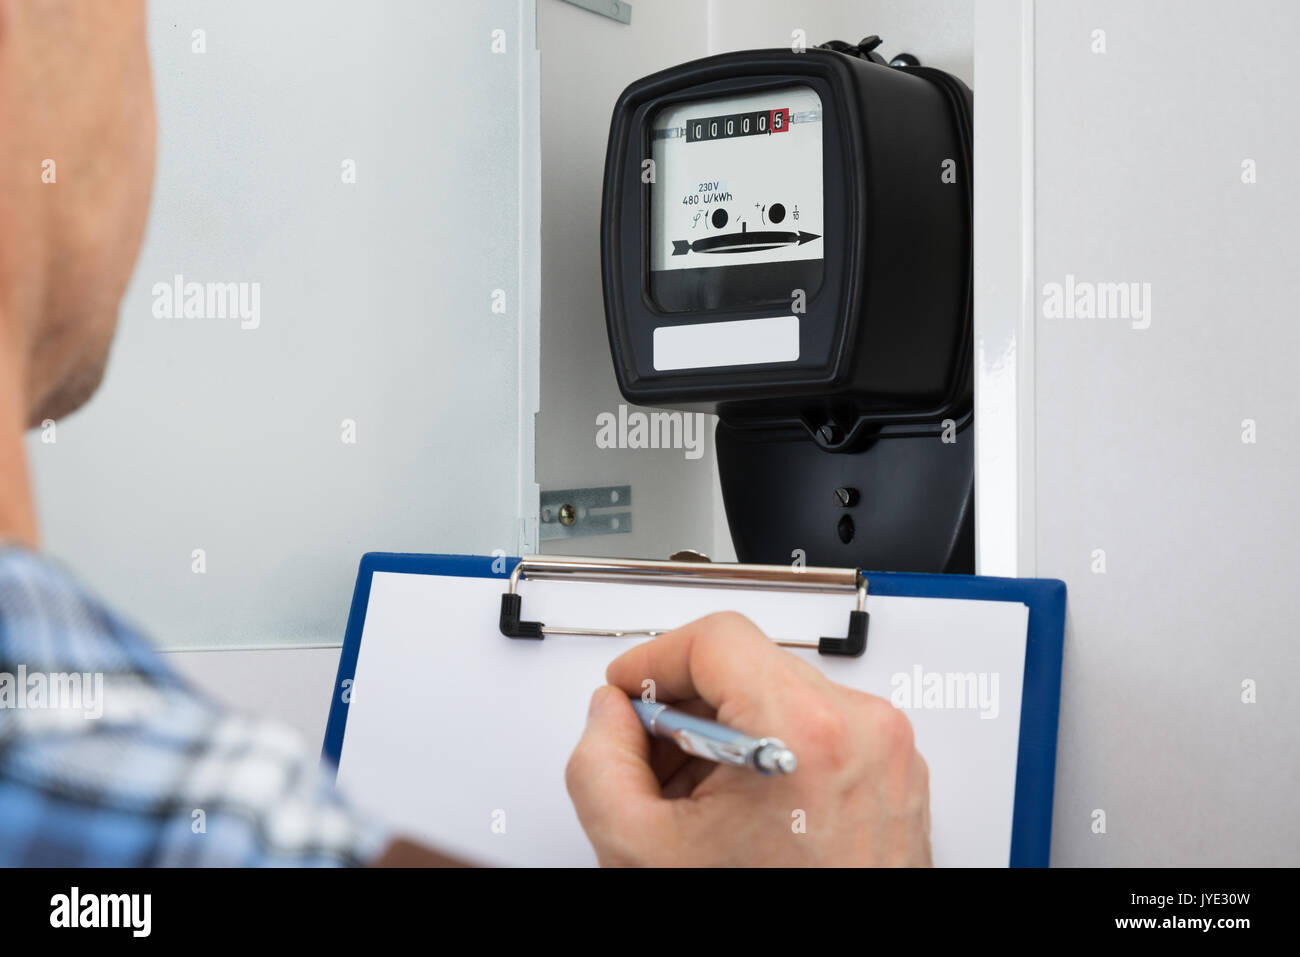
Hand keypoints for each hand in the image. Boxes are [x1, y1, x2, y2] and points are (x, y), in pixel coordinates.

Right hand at [566, 611, 931, 866]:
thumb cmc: (771, 932)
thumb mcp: (640, 850)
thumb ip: (600, 762)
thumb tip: (610, 715)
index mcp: (804, 731)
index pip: (716, 639)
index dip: (655, 660)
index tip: (630, 690)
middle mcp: (860, 730)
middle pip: (749, 666)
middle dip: (685, 707)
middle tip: (649, 757)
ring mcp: (886, 752)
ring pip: (783, 697)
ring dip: (726, 733)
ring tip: (698, 800)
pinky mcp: (896, 774)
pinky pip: (821, 730)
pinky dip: (771, 753)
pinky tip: (742, 810)